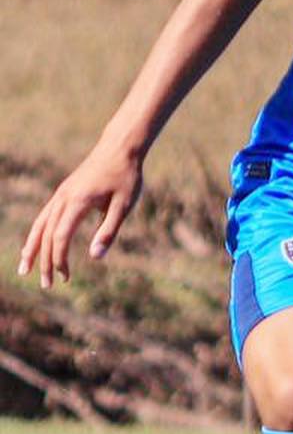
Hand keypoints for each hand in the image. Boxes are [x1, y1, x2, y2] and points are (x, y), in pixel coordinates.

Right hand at [18, 146, 144, 288]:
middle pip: (46, 234)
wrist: (120, 148)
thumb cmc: (126, 177)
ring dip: (32, 247)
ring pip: (39, 224)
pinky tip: (36, 245)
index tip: (65, 277)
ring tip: (24, 268)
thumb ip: (108, 230)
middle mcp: (64, 198)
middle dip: (44, 261)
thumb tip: (95, 257)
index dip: (59, 259)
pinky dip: (38, 233)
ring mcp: (61, 194)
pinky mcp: (64, 192)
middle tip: (46, 285)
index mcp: (78, 202)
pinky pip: (45, 216)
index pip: (60, 236)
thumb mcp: (124, 205)